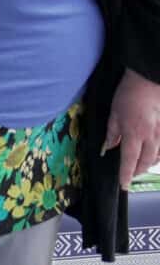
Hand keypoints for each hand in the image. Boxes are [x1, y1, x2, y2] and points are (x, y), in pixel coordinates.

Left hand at [104, 68, 159, 189]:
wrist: (148, 80)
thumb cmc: (128, 95)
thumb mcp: (114, 114)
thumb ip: (112, 134)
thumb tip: (109, 148)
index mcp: (134, 134)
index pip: (129, 161)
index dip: (126, 175)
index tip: (123, 185)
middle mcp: (150, 137)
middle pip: (146, 162)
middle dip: (137, 172)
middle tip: (129, 176)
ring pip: (157, 157)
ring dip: (148, 164)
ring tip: (139, 167)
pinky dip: (158, 155)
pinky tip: (154, 156)